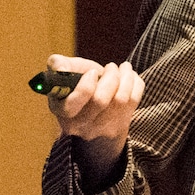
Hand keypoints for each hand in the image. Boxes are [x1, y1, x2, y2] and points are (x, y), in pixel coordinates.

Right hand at [46, 55, 144, 188]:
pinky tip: (131, 76)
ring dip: (126, 78)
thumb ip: (58, 65)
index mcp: (60, 111)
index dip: (85, 87)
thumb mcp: (64, 71)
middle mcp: (78, 125)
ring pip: (120, 101)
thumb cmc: (77, 81)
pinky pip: (134, 101)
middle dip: (110, 78)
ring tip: (124, 67)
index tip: (93, 72)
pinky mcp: (118, 127)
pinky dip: (136, 84)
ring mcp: (100, 129)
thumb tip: (60, 69)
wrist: (95, 103)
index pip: (72, 105)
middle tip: (111, 66)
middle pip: (100, 101)